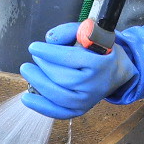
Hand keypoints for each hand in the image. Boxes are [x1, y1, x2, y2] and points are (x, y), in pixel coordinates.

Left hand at [19, 22, 136, 118]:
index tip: (33, 47)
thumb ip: (69, 31)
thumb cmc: (100, 49)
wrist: (118, 71)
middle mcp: (94, 85)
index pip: (69, 59)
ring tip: (28, 70)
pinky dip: (41, 106)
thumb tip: (49, 40)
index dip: (48, 53)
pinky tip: (26, 98)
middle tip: (34, 58)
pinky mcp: (81, 110)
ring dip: (38, 82)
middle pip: (61, 78)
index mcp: (100, 63)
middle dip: (43, 66)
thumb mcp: (89, 33)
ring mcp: (87, 100)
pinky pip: (59, 112)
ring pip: (57, 95)